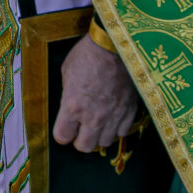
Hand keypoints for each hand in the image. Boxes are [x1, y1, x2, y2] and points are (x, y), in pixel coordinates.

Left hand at [54, 33, 142, 152]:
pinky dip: (115, 128)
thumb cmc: (87, 54)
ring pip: (104, 142)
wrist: (115, 45)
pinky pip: (122, 132)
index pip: (63, 136)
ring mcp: (113, 116)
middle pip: (84, 146)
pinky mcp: (130, 111)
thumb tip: (69, 106)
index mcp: (72, 106)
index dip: (62, 133)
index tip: (64, 128)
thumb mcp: (67, 72)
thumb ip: (68, 95)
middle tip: (79, 130)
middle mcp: (93, 117)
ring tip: (96, 124)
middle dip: (79, 140)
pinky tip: (111, 118)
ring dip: (98, 135)